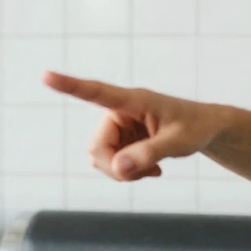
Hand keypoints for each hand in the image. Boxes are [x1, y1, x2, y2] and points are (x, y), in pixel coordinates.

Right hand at [42, 71, 223, 181]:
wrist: (205, 130)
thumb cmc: (195, 128)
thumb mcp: (180, 142)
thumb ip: (151, 153)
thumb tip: (120, 167)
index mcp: (134, 100)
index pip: (97, 92)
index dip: (70, 86)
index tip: (46, 76)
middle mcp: (119, 112)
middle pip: (96, 147)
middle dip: (115, 167)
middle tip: (144, 174)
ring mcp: (118, 127)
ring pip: (100, 158)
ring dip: (123, 172)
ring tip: (152, 169)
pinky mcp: (121, 140)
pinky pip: (111, 164)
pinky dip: (127, 172)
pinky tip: (151, 169)